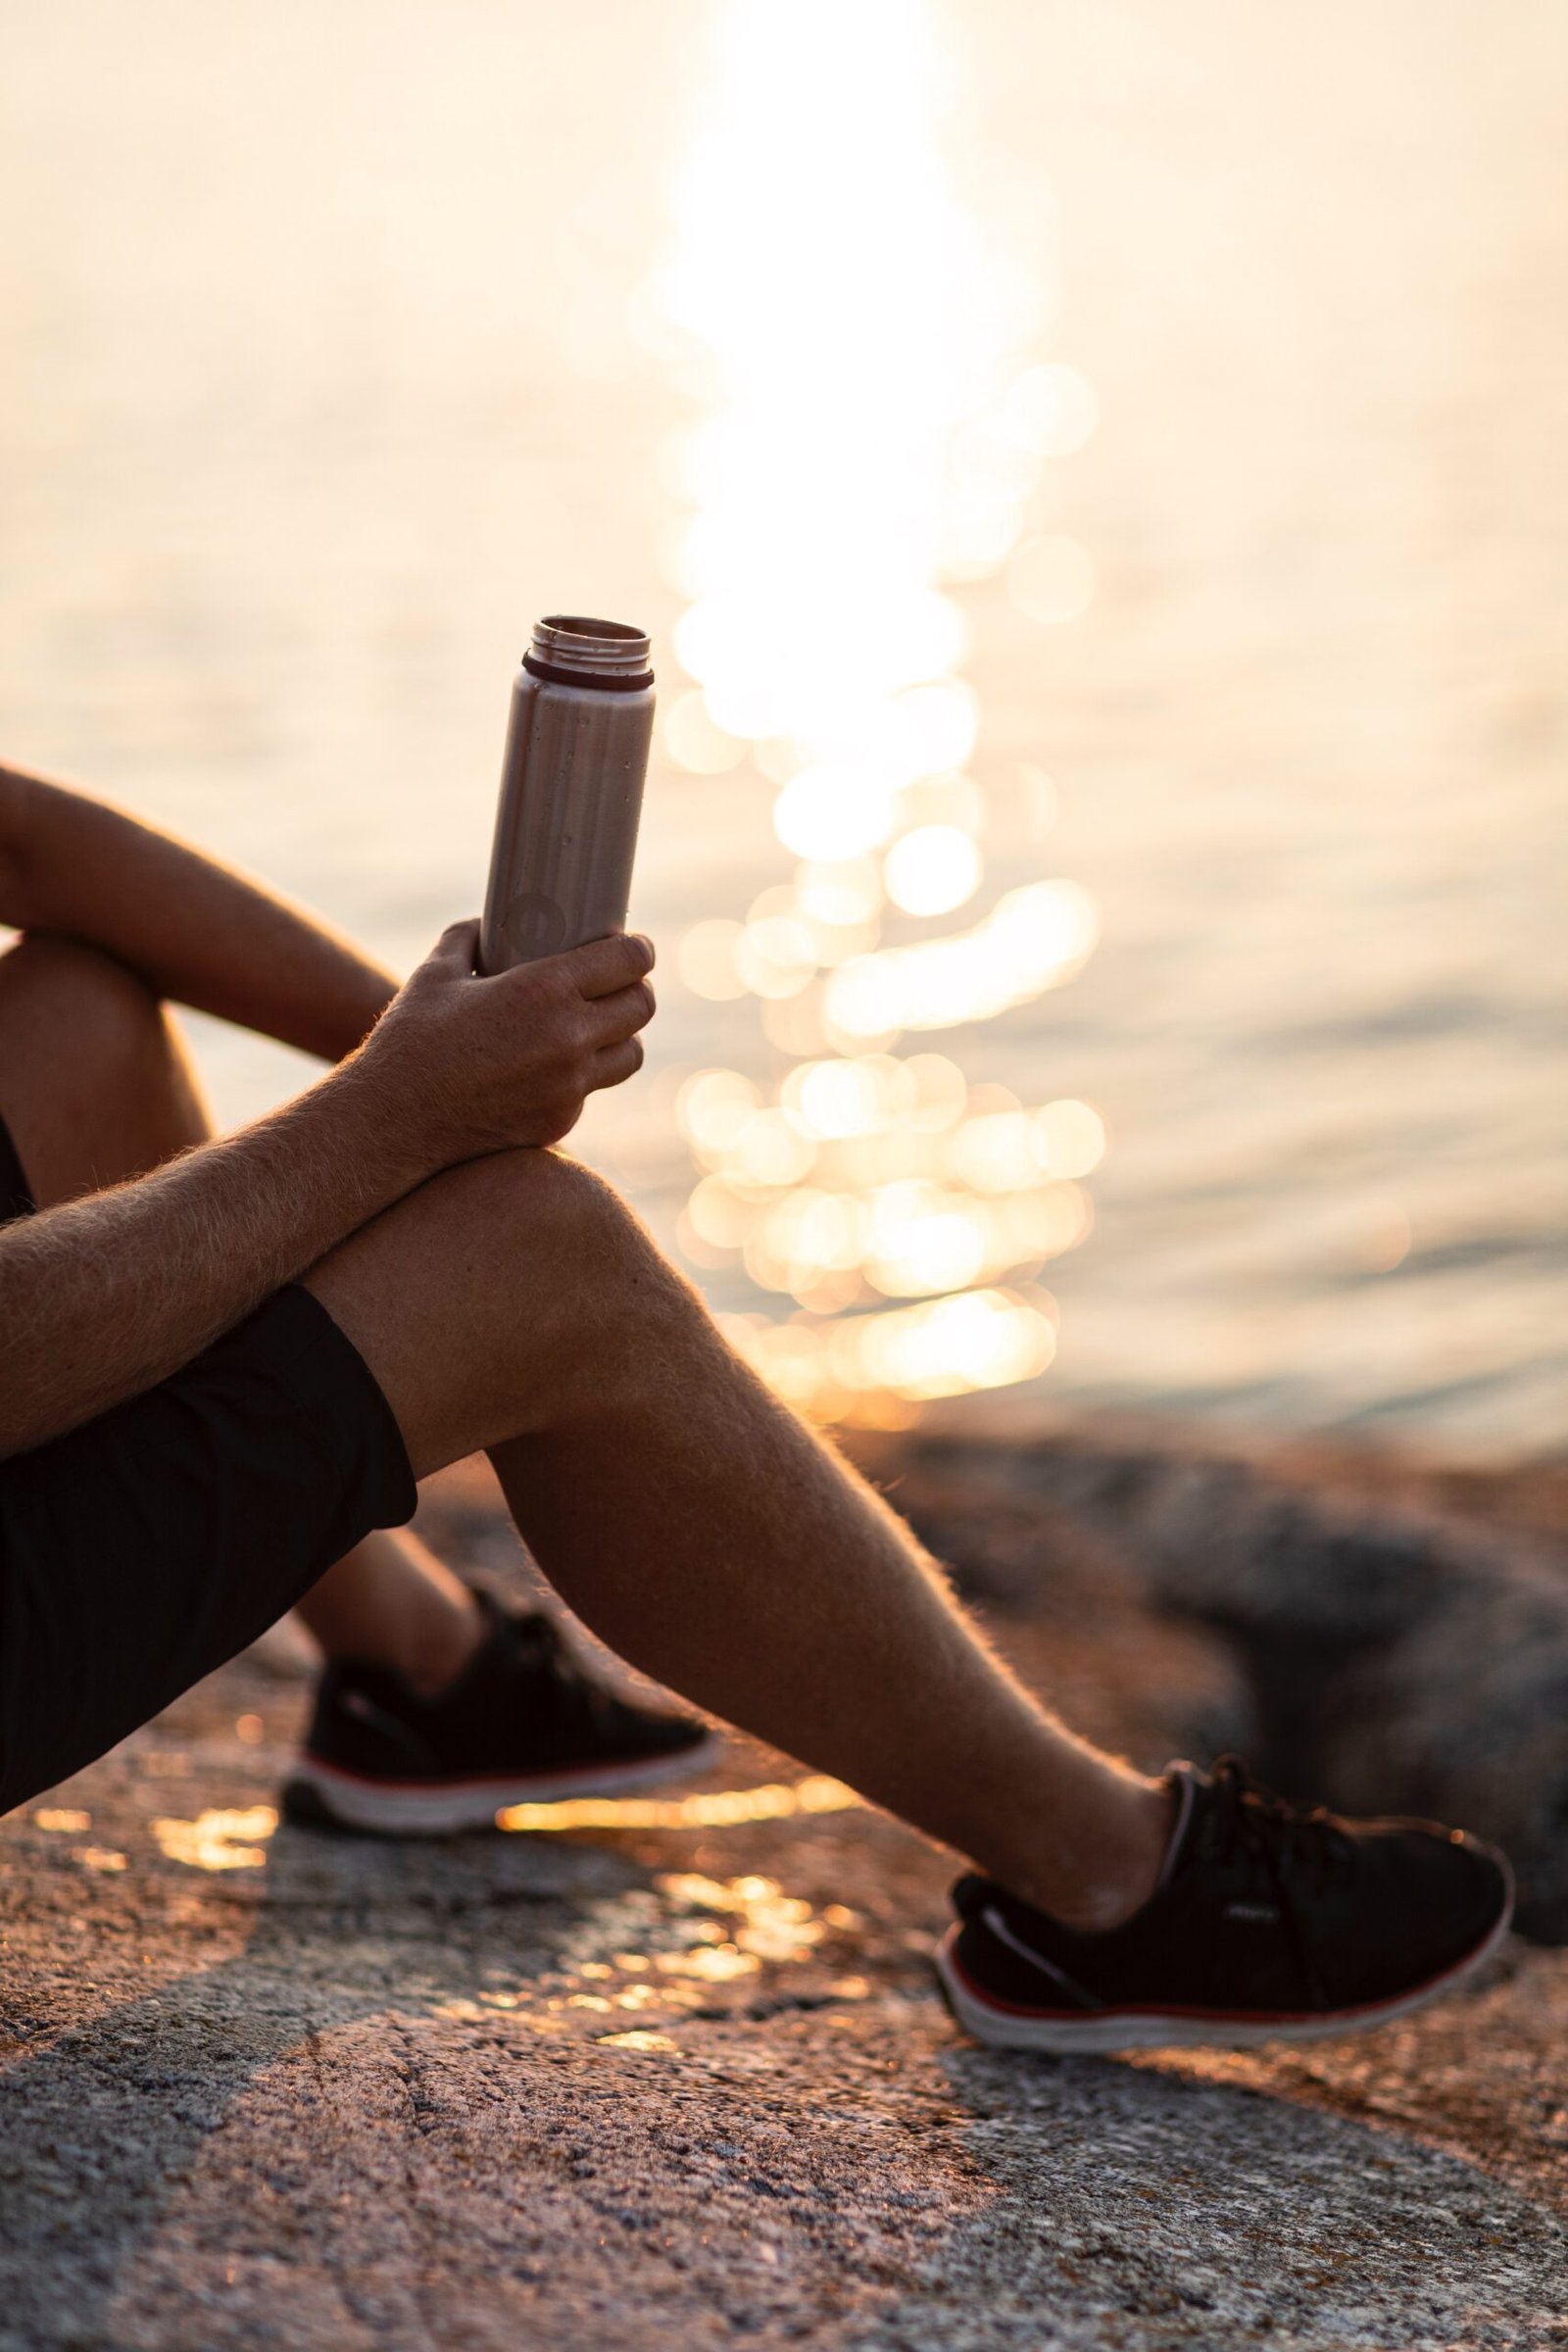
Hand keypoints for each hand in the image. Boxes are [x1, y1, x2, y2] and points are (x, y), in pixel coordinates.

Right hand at [355, 919, 655, 1166]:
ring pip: (631, 1054)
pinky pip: (591, 1090)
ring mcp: (568, 1086)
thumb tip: (486, 926)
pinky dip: (583, 1075)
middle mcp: (567, 1038)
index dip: (639, 950)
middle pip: (641, 1007)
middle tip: (622, 983)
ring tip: (601, 1025)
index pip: (627, 962)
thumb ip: (467, 940)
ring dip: (622, 1036)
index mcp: (544, 990)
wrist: (393, 1121)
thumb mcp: (436, 975)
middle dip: (637, 989)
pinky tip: (558, 1065)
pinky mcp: (560, 1121)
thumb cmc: (411, 1040)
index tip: (636, 946)